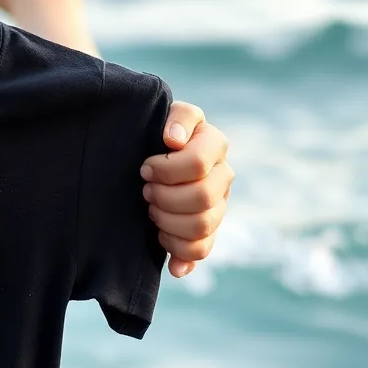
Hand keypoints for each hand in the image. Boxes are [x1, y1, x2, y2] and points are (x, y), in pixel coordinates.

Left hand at [143, 104, 232, 277]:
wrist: (147, 162)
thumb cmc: (155, 137)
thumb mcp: (164, 116)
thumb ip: (177, 117)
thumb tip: (174, 138)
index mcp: (215, 145)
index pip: (199, 163)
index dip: (166, 169)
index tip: (145, 168)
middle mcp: (222, 176)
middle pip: (202, 198)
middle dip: (165, 198)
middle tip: (146, 192)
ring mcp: (218, 206)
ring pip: (202, 226)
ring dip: (167, 222)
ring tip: (151, 211)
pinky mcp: (207, 232)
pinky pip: (201, 249)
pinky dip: (178, 251)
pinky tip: (160, 240)